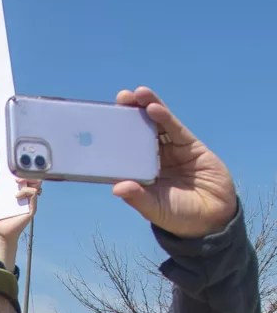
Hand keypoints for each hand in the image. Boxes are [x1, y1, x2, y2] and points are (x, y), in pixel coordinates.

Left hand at [0, 178, 41, 241]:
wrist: (0, 232)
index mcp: (19, 194)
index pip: (26, 179)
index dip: (22, 173)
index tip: (13, 172)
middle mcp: (26, 197)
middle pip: (34, 179)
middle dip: (27, 174)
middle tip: (16, 177)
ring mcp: (30, 202)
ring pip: (37, 184)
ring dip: (28, 180)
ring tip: (18, 183)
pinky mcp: (32, 208)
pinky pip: (34, 193)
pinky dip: (26, 191)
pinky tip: (16, 196)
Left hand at [112, 87, 235, 236]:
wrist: (213, 219)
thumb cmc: (178, 216)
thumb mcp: (154, 208)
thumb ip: (137, 197)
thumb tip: (117, 188)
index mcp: (138, 172)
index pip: (121, 150)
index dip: (112, 135)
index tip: (99, 121)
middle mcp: (152, 158)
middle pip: (137, 132)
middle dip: (128, 114)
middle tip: (119, 99)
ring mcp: (170, 150)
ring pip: (156, 125)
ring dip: (146, 107)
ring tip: (135, 94)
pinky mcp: (190, 145)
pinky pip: (174, 129)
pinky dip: (164, 117)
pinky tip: (153, 107)